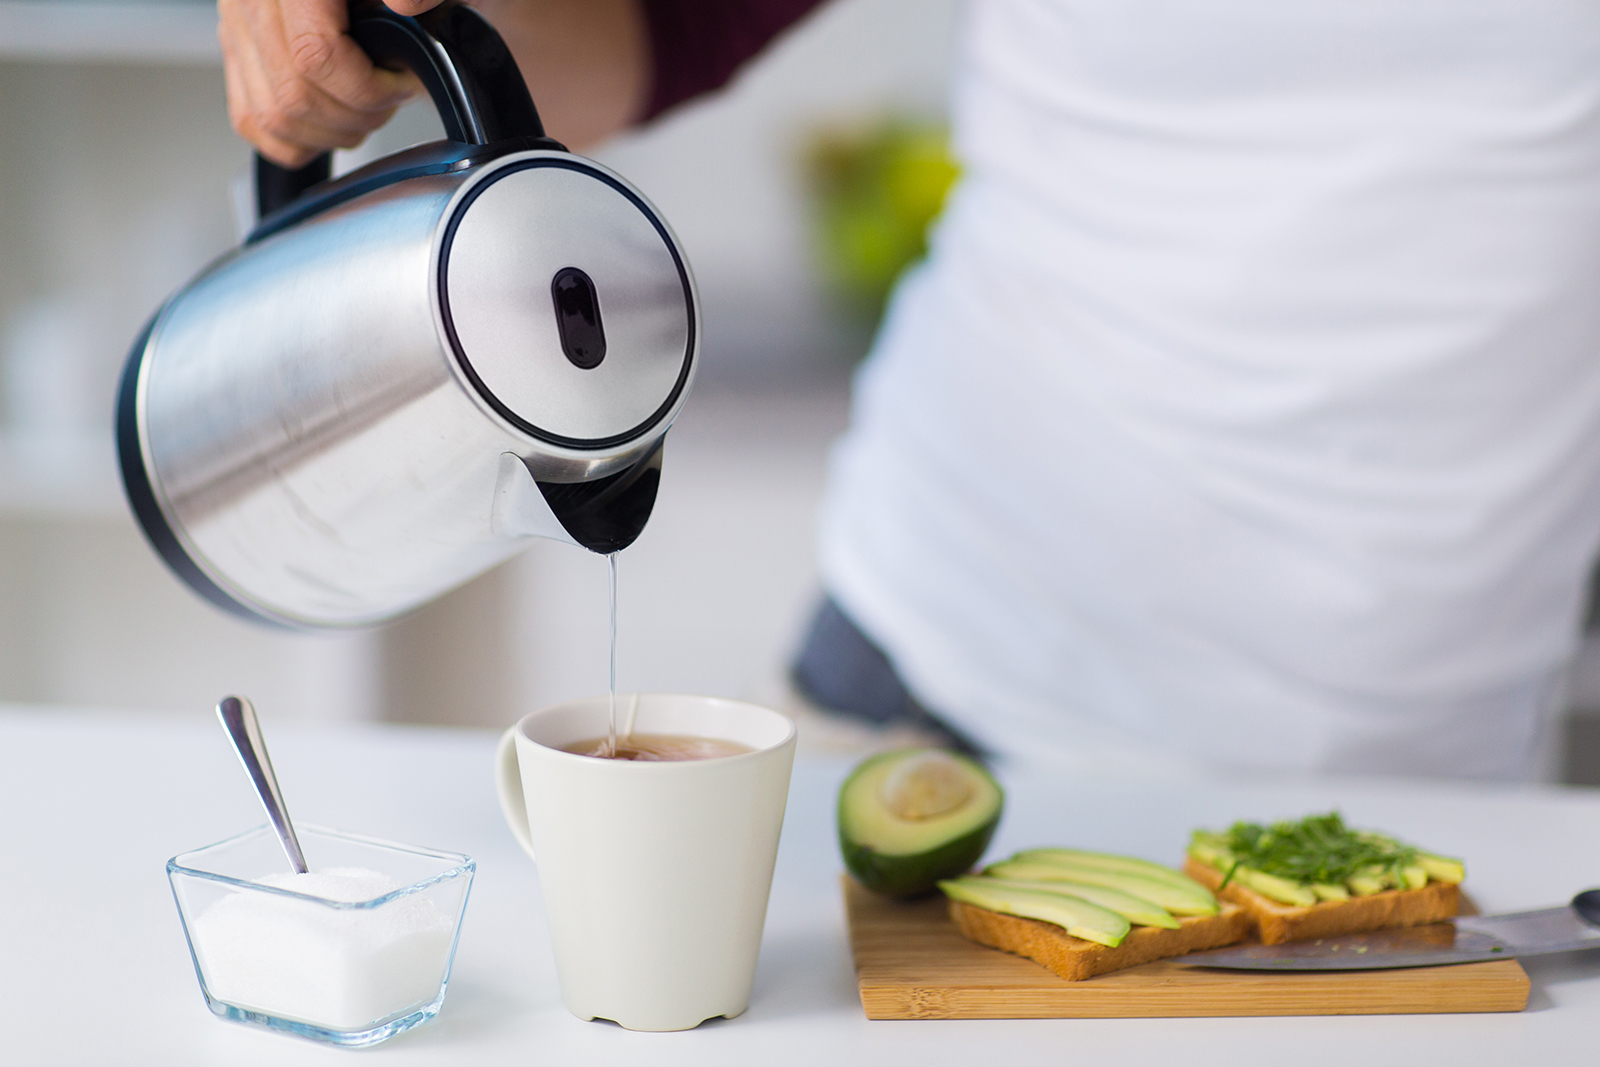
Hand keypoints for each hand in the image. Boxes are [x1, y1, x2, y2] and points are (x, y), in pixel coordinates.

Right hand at [218, 0, 428, 166]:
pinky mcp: (235, 48)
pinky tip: (333, 120)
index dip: (368, 87)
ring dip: (331, 130)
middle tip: (387, 97)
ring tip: (366, 106)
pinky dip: (298, 138)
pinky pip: (250, 120)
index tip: (402, 81)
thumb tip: (406, 2)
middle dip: (356, 114)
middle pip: (292, 95)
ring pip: (271, 116)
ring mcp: (236, 21)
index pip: (314, 54)